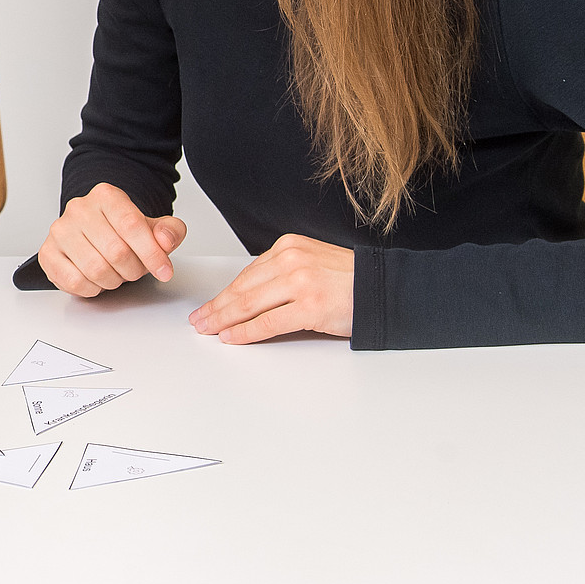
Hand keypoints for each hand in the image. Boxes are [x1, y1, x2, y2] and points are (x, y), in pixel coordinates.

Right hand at [36, 183, 188, 296]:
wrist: (93, 235)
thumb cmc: (121, 233)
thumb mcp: (153, 228)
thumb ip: (169, 231)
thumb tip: (165, 240)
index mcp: (106, 196)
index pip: (132, 225)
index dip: (152, 253)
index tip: (164, 271)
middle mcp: (79, 209)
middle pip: (116, 251)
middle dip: (133, 270)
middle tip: (135, 270)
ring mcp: (60, 231)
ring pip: (96, 270)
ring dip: (113, 281)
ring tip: (115, 273)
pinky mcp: (48, 253)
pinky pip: (75, 282)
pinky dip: (92, 289)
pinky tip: (96, 280)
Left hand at [190, 234, 354, 343]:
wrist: (384, 288)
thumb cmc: (350, 280)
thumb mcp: (311, 262)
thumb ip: (282, 272)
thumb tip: (249, 294)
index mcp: (288, 246)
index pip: (247, 274)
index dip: (224, 293)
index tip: (210, 305)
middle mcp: (291, 260)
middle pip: (243, 289)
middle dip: (217, 307)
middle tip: (200, 320)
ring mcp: (300, 283)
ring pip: (249, 304)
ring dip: (224, 320)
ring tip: (209, 330)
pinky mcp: (309, 306)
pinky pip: (268, 322)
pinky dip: (245, 332)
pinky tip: (232, 337)